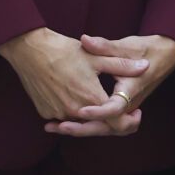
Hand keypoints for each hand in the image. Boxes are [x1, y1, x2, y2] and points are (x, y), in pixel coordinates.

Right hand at [0, 28, 144, 129]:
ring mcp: (58, 114)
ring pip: (80, 121)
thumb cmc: (63, 50)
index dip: (129, 121)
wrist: (29, 49)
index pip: (117, 122)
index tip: (136, 113)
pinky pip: (63, 117)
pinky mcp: (45, 112)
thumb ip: (123, 65)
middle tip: (121, 108)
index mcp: (91, 97)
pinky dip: (70, 111)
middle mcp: (75, 111)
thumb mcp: (96, 56)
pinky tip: (72, 94)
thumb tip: (145, 66)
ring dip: (89, 114)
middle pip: (99, 124)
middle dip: (111, 118)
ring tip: (93, 96)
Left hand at [48, 34, 174, 138]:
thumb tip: (85, 40)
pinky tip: (62, 121)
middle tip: (60, 126)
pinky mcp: (119, 110)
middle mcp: (129, 105)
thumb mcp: (126, 45)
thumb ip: (104, 46)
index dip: (98, 111)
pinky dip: (84, 124)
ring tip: (53, 126)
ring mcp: (124, 110)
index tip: (81, 111)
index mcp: (131, 89)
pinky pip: (102, 123)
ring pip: (103, 128)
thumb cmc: (145, 49)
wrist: (163, 57)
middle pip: (106, 127)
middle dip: (82, 128)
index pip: (115, 108)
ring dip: (80, 129)